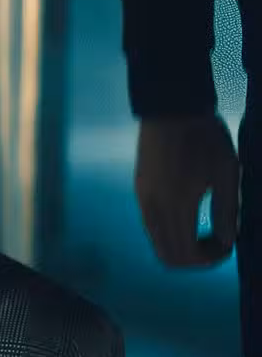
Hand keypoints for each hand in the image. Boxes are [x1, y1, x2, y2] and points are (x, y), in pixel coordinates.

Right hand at [135, 114, 239, 266]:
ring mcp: (142, 198)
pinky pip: (151, 224)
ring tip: (203, 229)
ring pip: (156, 241)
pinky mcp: (139, 189)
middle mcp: (154, 207)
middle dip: (194, 258)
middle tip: (216, 242)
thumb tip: (228, 241)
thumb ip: (227, 211)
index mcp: (177, 204)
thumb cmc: (205, 138)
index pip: (187, 254)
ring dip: (180, 245)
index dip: (210, 259)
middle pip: (167, 255)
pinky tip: (188, 213)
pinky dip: (169, 231)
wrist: (171, 108)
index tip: (227, 244)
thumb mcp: (227, 173)